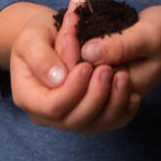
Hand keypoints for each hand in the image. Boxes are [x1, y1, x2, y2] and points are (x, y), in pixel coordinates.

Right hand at [7, 0, 140, 134]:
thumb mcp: (32, 37)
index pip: (51, 106)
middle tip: (107, 69)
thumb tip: (59, 79)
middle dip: (94, 96)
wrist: (49, 37)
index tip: (87, 66)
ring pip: (94, 125)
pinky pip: (108, 122)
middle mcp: (46, 115)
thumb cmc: (38, 35)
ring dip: (112, 103)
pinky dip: (123, 110)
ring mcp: (68, 118)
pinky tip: (132, 93)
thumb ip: (41, 57)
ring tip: (123, 77)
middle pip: (74, 120)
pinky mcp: (88, 116)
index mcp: (27, 96)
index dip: (72, 90)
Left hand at [75, 5, 160, 100]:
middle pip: (76, 72)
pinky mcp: (102, 61)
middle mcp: (108, 87)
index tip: (70, 24)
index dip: (73, 53)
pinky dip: (77, 31)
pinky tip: (77, 9)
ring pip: (75, 61)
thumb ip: (121, 46)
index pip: (87, 79)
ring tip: (74, 8)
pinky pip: (82, 50)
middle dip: (68, 42)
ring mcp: (104, 75)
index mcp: (121, 90)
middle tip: (70, 14)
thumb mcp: (149, 37)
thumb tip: (87, 52)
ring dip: (70, 34)